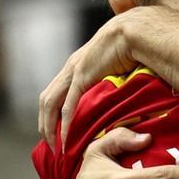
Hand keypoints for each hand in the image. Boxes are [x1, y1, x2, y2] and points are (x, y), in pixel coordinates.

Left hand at [39, 9, 144, 149]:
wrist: (133, 30)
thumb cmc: (131, 45)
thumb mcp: (117, 65)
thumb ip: (112, 78)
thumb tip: (122, 93)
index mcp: (76, 65)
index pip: (54, 93)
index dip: (51, 114)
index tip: (57, 133)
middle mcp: (70, 68)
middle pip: (46, 100)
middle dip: (45, 124)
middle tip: (52, 146)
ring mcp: (74, 70)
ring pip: (50, 104)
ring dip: (50, 128)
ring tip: (56, 148)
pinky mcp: (82, 76)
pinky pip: (68, 105)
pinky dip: (65, 124)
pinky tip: (65, 139)